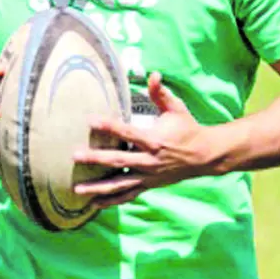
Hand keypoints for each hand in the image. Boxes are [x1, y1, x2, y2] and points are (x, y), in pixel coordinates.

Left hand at [73, 72, 217, 207]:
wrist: (204, 156)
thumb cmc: (187, 129)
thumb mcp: (176, 109)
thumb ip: (160, 93)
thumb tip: (153, 74)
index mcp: (154, 140)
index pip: (128, 133)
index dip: (109, 126)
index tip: (91, 121)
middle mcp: (149, 161)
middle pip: (118, 160)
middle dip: (96, 159)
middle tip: (75, 156)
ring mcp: (148, 176)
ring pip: (119, 183)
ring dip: (98, 187)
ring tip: (77, 189)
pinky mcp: (148, 185)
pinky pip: (127, 195)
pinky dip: (111, 201)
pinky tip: (93, 204)